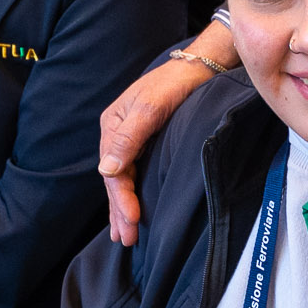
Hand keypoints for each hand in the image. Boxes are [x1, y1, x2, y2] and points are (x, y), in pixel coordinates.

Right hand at [98, 23, 237, 245]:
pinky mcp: (148, 141)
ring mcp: (132, 139)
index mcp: (113, 125)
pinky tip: (133, 209)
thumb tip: (107, 169)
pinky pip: (136, 173)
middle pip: (116, 179)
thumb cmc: (175, 84)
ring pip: (124, 180)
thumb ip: (128, 138)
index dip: (121, 199)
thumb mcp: (150, 108)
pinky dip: (133, 194)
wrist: (200, 67)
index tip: (132, 221)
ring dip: (123, 207)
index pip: (113, 171)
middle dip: (120, 210)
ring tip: (124, 236)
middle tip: (127, 239)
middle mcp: (118, 133)